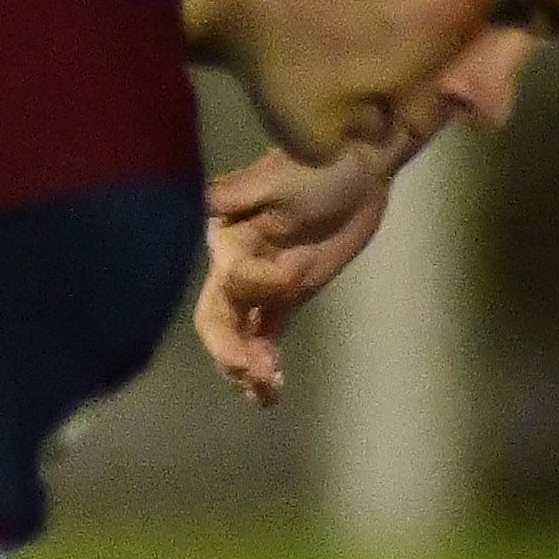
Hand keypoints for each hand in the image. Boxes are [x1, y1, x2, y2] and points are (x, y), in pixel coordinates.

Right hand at [193, 145, 399, 403]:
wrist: (358, 165)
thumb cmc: (315, 165)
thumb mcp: (276, 176)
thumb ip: (237, 195)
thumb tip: (200, 202)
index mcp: (227, 240)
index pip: (227, 278)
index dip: (253, 287)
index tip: (289, 280)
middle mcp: (234, 267)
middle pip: (220, 318)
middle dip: (232, 349)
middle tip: (252, 375)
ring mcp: (262, 286)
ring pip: (240, 335)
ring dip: (246, 367)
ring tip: (264, 393)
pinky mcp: (287, 298)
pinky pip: (266, 336)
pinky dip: (265, 363)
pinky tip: (272, 389)